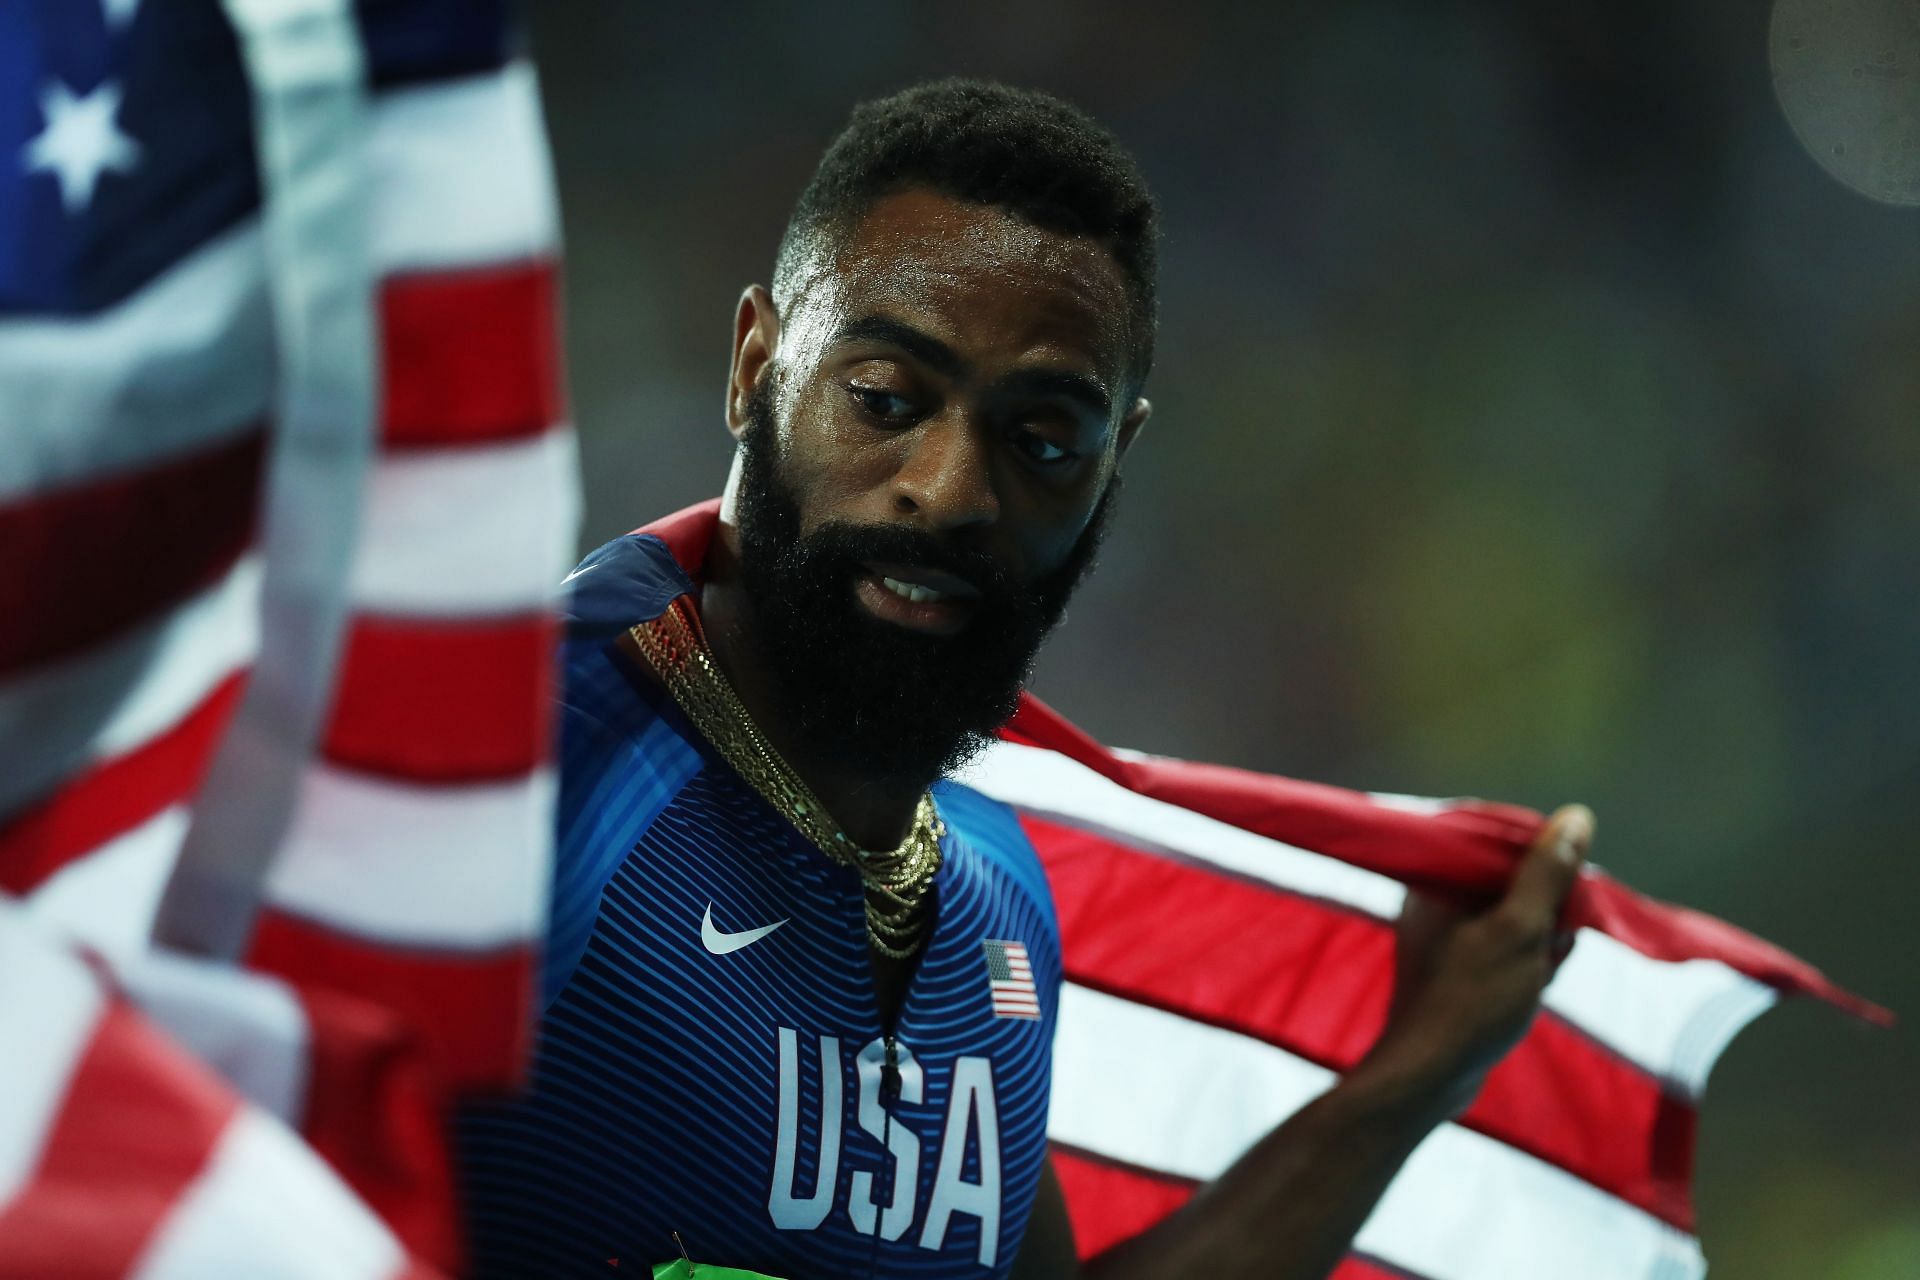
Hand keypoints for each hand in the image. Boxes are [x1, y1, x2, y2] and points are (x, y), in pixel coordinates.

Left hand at [1360, 804, 1593, 1120]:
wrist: (1429, 1077)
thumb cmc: (1473, 1000)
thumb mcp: (1520, 930)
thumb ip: (1546, 873)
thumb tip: (1575, 817)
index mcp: (1436, 879)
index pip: (1498, 840)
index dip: (1543, 858)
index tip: (1568, 889)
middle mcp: (1434, 901)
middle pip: (1512, 880)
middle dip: (1547, 908)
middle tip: (1556, 939)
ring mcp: (1444, 936)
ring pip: (1514, 917)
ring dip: (1543, 938)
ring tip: (1544, 968)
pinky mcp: (1456, 968)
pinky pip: (1504, 949)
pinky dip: (1529, 961)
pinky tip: (1539, 983)